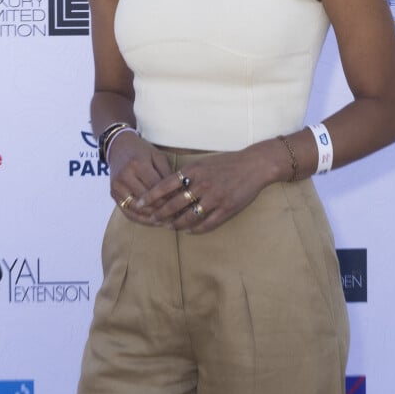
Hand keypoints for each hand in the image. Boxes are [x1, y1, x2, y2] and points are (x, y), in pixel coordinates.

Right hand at [108, 132, 171, 225]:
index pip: (156, 188)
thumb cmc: (141, 151)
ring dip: (152, 217)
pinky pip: (128, 212)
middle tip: (177, 216)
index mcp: (138, 165)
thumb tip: (179, 192)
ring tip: (167, 221)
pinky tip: (153, 221)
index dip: (170, 197)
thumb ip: (167, 174)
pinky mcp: (113, 194)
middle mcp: (125, 176)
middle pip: (146, 200)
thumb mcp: (157, 156)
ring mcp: (116, 187)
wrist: (118, 147)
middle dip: (163, 209)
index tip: (181, 204)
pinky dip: (141, 219)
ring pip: (137, 209)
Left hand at [136, 149, 272, 233]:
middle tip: (153, 220)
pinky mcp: (226, 209)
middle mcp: (202, 184)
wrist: (254, 166)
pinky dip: (195, 229)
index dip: (151, 196)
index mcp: (194, 171)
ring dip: (176, 224)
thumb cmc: (227, 163)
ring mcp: (214, 198)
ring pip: (188, 217)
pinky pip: (206, 224)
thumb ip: (186, 174)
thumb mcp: (203, 163)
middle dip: (160, 214)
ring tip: (170, 226)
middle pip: (174, 204)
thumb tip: (166, 186)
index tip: (140, 203)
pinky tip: (189, 231)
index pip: (165, 185)